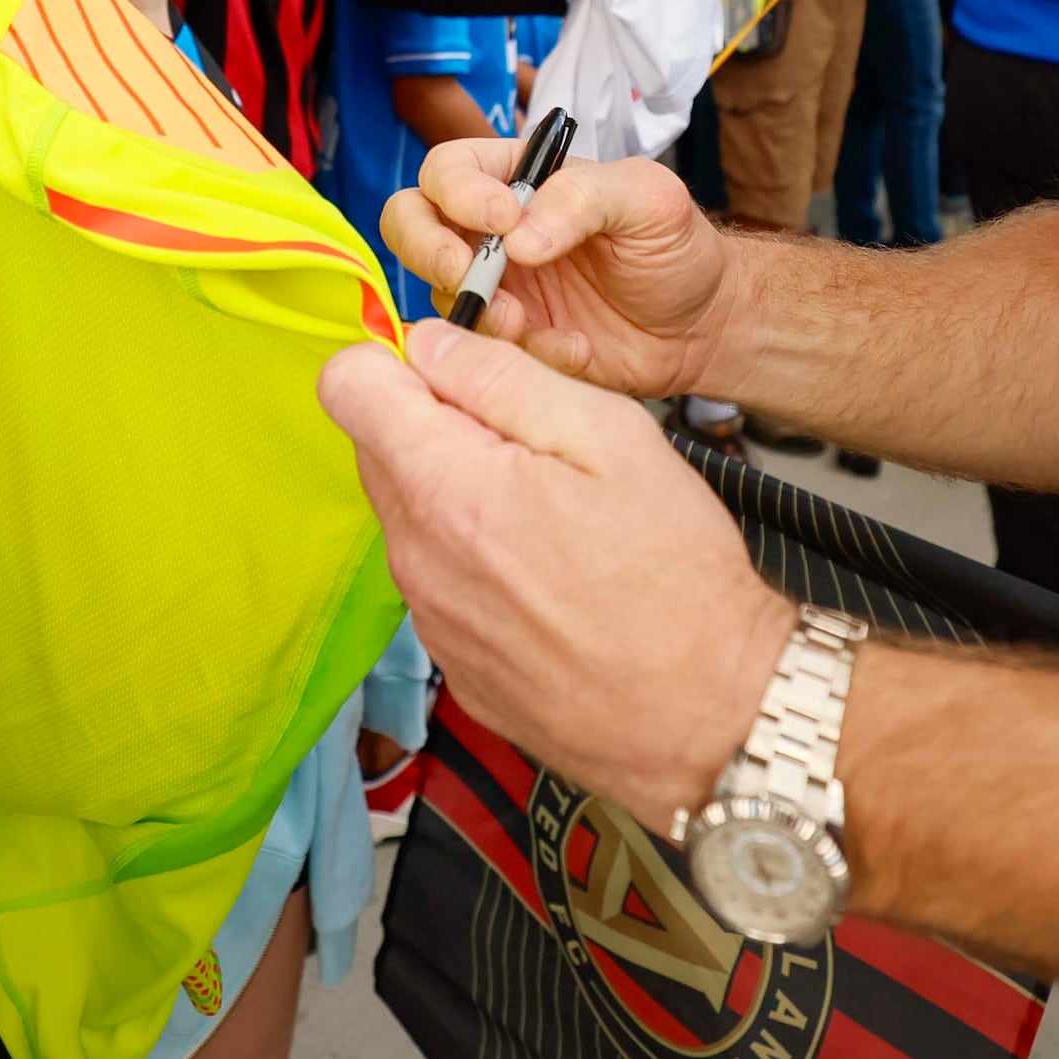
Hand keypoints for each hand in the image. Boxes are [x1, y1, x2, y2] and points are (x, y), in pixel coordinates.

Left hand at [320, 316, 791, 827]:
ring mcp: (431, 619)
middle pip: (378, 448)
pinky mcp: (454, 663)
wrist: (711, 715)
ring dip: (460, 493)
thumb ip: (502, 377)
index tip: (459, 371)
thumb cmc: (676, 578)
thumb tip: (432, 343)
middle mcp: (417, 558)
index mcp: (445, 488)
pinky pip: (440, 580)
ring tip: (553, 512)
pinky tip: (550, 574)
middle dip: (438, 424)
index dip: (400, 360)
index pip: (347, 386)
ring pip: (411, 514)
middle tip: (532, 442)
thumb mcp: (609, 436)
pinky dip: (478, 560)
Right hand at [381, 145, 738, 399]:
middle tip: (464, 273)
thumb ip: (585, 198)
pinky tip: (574, 349)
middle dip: (426, 248)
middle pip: (409, 222)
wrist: (703, 327)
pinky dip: (525, 353)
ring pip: (434, 294)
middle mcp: (491, 233)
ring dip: (475, 309)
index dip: (459, 192)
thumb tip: (519, 236)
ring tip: (526, 323)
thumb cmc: (675, 248)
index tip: (502, 219)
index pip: (449, 170)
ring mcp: (496, 290)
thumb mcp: (649, 201)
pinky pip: (482, 352)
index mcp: (519, 181)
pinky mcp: (509, 345)